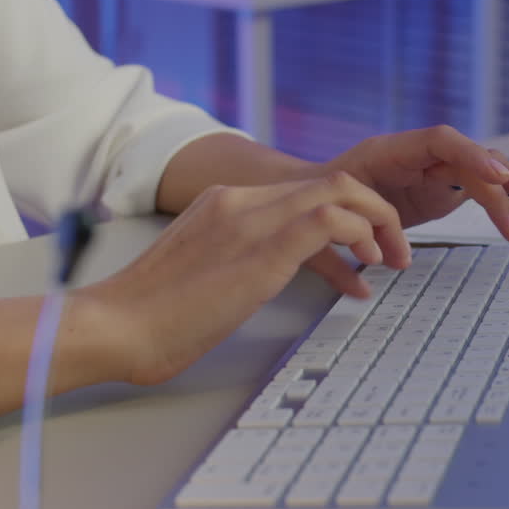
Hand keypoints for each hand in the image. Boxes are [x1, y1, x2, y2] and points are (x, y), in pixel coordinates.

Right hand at [78, 172, 408, 385]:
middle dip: (376, 210)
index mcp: (223, 204)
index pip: (303, 190)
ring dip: (379, 221)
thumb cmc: (148, 318)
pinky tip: (370, 263)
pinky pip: (330, 220)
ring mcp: (250, 221)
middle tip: (395, 249)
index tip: (366, 244)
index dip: (348, 211)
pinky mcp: (261, 251)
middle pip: (331, 181)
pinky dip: (362, 235)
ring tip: (392, 257)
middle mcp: (239, 201)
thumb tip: (256, 284)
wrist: (114, 326)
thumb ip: (232, 264)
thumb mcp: (199, 276)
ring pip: (339, 191)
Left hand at [322, 125, 508, 242]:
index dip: (471, 156)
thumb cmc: (324, 199)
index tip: (495, 177)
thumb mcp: (332, 214)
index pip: (440, 141)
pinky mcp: (448, 186)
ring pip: (489, 172)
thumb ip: (356, 238)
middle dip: (504, 191)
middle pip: (474, 162)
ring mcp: (438, 168)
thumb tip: (383, 267)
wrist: (319, 191)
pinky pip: (488, 182)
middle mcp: (422, 154)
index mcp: (391, 150)